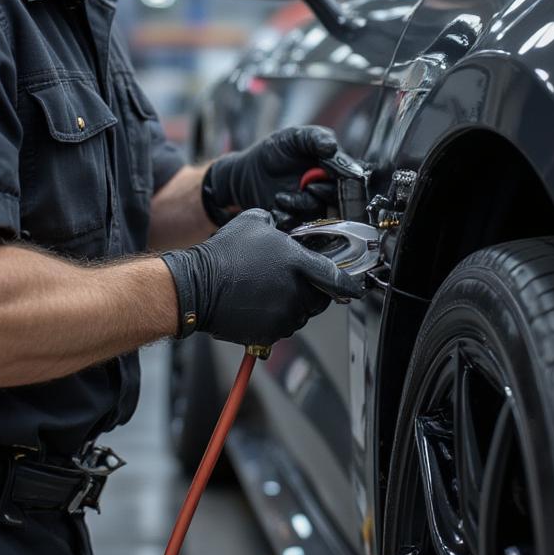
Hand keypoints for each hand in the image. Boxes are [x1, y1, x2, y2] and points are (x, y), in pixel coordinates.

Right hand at [160, 209, 364, 346]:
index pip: (336, 277)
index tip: (355, 286)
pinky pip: (280, 327)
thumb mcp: (253, 222)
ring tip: (266, 292)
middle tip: (292, 282)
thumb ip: (275, 225)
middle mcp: (296, 292)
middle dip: (311, 291)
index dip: (349, 283)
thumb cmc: (223, 253)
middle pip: (319, 298)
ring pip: (300, 314)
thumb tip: (278, 229)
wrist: (198, 285)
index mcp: (298, 263)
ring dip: (291, 305)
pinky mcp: (269, 333)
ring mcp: (284, 315)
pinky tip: (255, 305)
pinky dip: (273, 319)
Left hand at [202, 126, 363, 228]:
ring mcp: (312, 206)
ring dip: (301, 206)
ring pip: (320, 214)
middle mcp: (326, 189)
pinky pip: (300, 226)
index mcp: (332, 168)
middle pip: (339, 198)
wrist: (247, 171)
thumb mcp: (294, 137)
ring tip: (281, 197)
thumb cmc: (274, 150)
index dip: (343, 177)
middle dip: (324, 193)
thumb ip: (315, 138)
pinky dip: (287, 218)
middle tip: (308, 185)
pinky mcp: (297, 219)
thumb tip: (332, 147)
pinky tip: (275, 209)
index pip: (350, 177)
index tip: (329, 173)